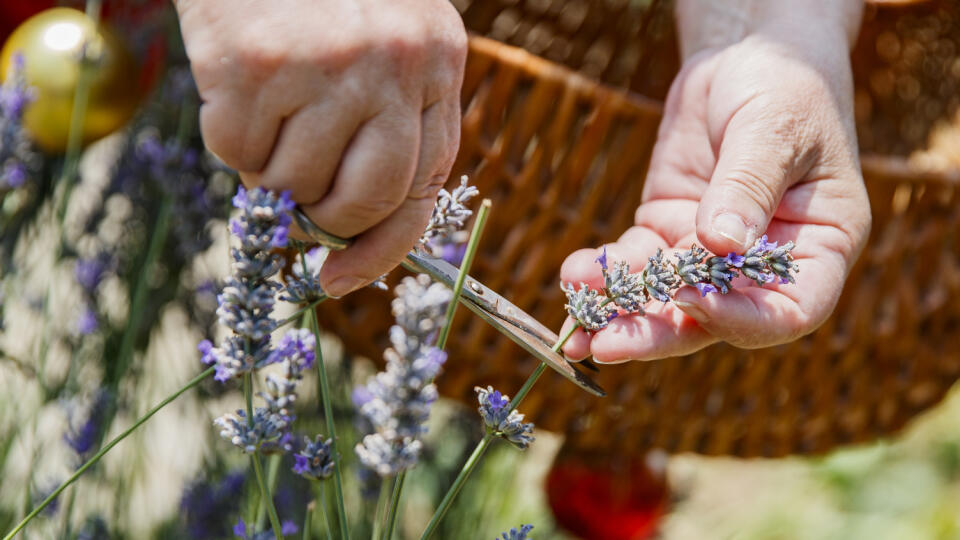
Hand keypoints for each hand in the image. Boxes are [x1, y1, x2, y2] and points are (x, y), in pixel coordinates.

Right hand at [175, 0, 466, 295]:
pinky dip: (228, 136)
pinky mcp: (256, 62)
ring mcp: (327, 63)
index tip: (343, 278)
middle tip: (295, 198)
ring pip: (291, 185)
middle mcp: (393, 63)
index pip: (424, 186)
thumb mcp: (386, 41)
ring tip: (268, 109)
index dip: (384, 245)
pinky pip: (235, 153)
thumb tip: (346, 231)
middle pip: (364, 201)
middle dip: (324, 219)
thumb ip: (387, 123)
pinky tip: (236, 85)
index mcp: (437, 62)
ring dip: (269, 168)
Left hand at [560, 0, 870, 361]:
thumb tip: (719, 245)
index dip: (740, 318)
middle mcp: (763, 267)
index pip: (788, 310)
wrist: (744, 61)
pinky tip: (574, 275)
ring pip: (665, 302)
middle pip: (713, 320)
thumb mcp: (774, 127)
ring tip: (572, 330)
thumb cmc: (783, 88)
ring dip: (618, 316)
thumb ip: (748, 184)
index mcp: (818, 249)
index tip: (689, 299)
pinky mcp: (668, 235)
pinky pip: (635, 264)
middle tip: (605, 346)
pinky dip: (603, 274)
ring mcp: (710, 256)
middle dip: (656, 334)